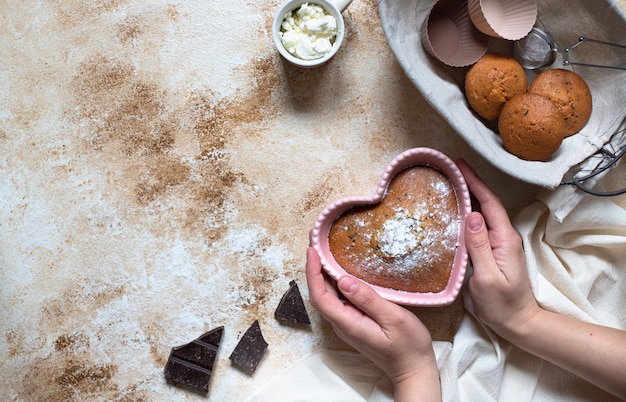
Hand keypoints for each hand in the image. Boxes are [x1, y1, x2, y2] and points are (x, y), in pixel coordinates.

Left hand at [305, 247, 440, 400]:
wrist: (413, 369)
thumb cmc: (408, 347)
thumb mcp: (394, 319)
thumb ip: (368, 300)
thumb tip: (344, 281)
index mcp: (348, 323)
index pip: (320, 296)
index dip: (312, 272)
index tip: (312, 250)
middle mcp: (342, 323)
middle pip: (319, 293)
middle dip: (314, 266)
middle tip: (315, 240)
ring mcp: (347, 322)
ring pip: (327, 294)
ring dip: (323, 272)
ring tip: (323, 248)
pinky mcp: (354, 320)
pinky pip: (338, 297)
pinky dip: (334, 280)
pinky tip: (340, 267)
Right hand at [458, 159, 625, 399]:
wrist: (517, 322)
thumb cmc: (501, 304)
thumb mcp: (487, 277)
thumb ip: (479, 246)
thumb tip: (472, 214)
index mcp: (504, 239)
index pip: (489, 204)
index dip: (475, 182)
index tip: (460, 165)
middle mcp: (504, 237)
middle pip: (487, 203)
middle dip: (471, 183)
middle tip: (450, 168)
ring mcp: (499, 243)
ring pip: (483, 213)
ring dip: (469, 196)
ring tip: (450, 182)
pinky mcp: (492, 251)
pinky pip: (479, 225)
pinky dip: (468, 212)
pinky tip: (456, 210)